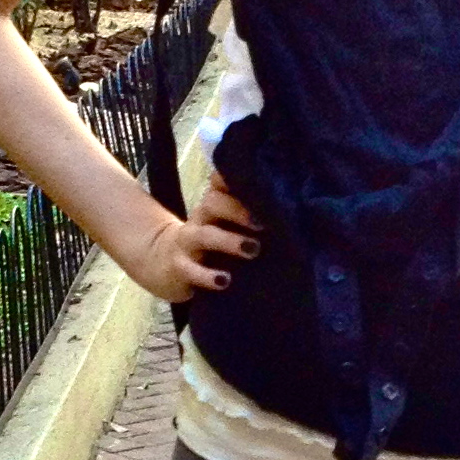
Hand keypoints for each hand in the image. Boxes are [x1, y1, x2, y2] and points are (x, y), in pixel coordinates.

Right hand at [128, 172, 261, 304]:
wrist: (165, 264)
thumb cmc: (210, 245)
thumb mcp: (225, 226)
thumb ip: (250, 218)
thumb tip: (294, 214)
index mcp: (214, 205)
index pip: (222, 183)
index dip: (236, 178)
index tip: (262, 181)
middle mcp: (201, 219)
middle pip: (213, 203)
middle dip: (239, 211)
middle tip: (265, 223)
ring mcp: (188, 243)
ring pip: (205, 235)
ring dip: (229, 241)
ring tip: (252, 250)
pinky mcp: (179, 268)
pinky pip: (192, 270)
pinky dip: (208, 276)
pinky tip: (224, 281)